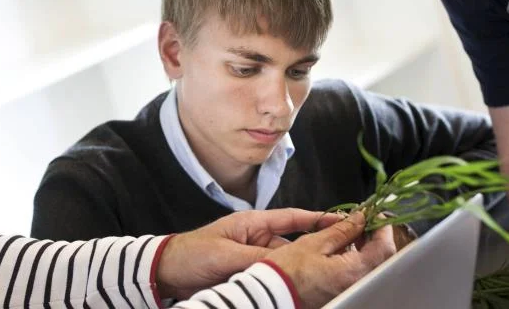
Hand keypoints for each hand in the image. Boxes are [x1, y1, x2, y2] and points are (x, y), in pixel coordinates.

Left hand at [156, 208, 345, 299]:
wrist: (166, 272)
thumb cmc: (191, 254)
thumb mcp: (225, 255)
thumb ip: (256, 260)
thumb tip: (285, 265)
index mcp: (253, 223)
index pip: (293, 218)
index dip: (318, 219)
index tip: (342, 220)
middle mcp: (257, 239)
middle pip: (294, 245)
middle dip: (315, 250)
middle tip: (340, 256)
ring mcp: (253, 258)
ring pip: (285, 264)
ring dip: (299, 270)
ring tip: (322, 276)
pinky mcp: (247, 275)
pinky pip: (271, 277)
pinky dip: (284, 283)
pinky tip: (298, 289)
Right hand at [264, 211, 397, 308]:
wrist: (270, 294)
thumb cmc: (287, 271)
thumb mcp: (315, 243)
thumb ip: (342, 230)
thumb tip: (360, 218)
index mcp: (352, 272)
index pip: (384, 247)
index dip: (383, 227)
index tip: (375, 214)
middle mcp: (355, 285)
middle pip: (380, 258)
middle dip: (374, 235)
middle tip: (360, 219)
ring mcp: (349, 290)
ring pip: (370, 265)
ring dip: (365, 246)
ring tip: (348, 231)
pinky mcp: (341, 292)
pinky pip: (357, 273)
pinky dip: (356, 258)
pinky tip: (341, 248)